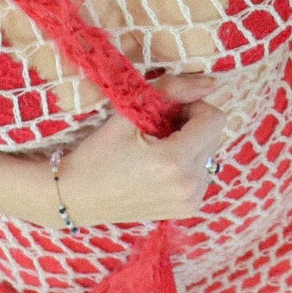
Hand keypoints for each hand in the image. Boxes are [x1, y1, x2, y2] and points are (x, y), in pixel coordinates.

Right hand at [56, 73, 228, 224]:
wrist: (76, 197)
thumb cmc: (98, 153)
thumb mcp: (129, 113)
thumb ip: (171, 91)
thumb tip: (210, 83)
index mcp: (173, 161)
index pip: (214, 119)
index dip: (193, 107)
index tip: (168, 112)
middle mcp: (188, 186)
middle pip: (215, 136)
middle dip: (192, 125)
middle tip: (158, 130)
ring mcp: (190, 201)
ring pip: (210, 154)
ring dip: (191, 145)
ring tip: (157, 150)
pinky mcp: (188, 210)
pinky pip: (203, 173)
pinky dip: (188, 164)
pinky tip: (160, 168)